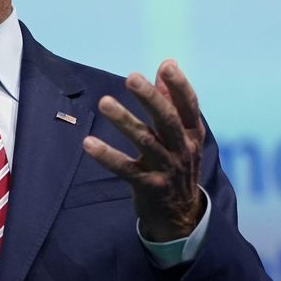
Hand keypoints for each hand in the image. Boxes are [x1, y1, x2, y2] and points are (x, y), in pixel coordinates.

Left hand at [82, 59, 206, 240]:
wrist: (180, 215)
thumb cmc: (177, 164)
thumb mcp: (181, 135)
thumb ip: (171, 101)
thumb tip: (166, 64)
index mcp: (192, 134)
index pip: (189, 107)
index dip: (180, 86)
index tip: (167, 66)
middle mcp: (182, 150)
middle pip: (167, 121)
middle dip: (150, 98)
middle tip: (131, 78)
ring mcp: (166, 169)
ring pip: (145, 141)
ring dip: (124, 120)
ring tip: (104, 102)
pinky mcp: (148, 186)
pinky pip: (125, 169)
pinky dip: (107, 156)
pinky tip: (88, 143)